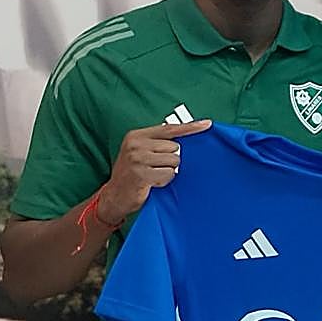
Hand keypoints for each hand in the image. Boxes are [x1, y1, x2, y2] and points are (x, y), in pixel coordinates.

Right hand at [97, 120, 211, 222]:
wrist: (114, 196)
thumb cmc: (132, 174)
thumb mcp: (141, 152)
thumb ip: (158, 143)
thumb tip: (185, 139)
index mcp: (137, 135)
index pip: (169, 128)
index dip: (190, 127)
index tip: (207, 124)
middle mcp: (136, 144)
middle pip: (175, 147)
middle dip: (170, 160)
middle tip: (155, 168)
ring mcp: (137, 159)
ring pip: (174, 161)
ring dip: (168, 172)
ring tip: (153, 176)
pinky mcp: (141, 174)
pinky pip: (169, 175)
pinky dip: (164, 181)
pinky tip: (152, 183)